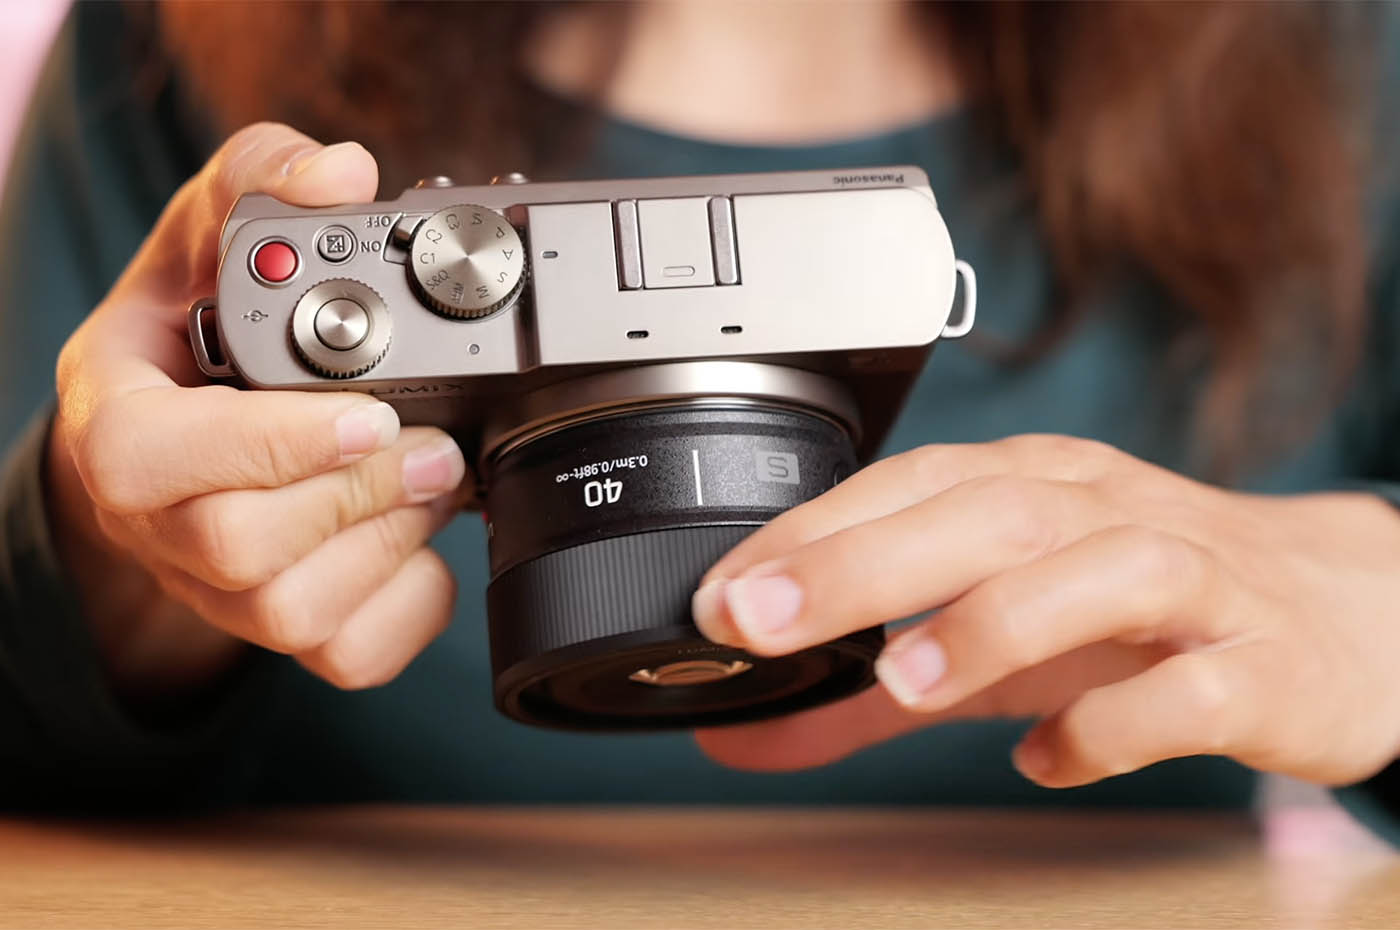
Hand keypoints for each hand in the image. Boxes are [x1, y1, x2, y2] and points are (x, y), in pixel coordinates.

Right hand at [48, 123, 467, 696]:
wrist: (188, 427)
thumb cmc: (191, 333)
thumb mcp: (206, 233)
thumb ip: (263, 182)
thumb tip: (344, 171)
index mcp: (119, 425)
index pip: (147, 461)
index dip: (265, 446)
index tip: (369, 413)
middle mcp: (159, 523)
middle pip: (239, 548)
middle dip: (359, 493)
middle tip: (436, 444)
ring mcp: (220, 592)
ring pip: (298, 613)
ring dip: (391, 542)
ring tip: (437, 477)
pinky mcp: (284, 632)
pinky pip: (353, 655)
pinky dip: (414, 604)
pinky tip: (425, 537)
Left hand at [691, 435, 1399, 787]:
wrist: (1346, 614)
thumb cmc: (1145, 610)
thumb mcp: (995, 638)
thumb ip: (864, 692)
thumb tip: (741, 732)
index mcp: (1042, 488)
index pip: (915, 481)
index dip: (815, 529)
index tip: (721, 594)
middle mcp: (1112, 515)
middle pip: (991, 512)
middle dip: (865, 560)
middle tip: (760, 618)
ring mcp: (1198, 585)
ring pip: (1101, 572)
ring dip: (994, 621)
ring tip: (904, 681)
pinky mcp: (1265, 667)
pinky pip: (1194, 689)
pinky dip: (1116, 724)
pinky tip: (1048, 758)